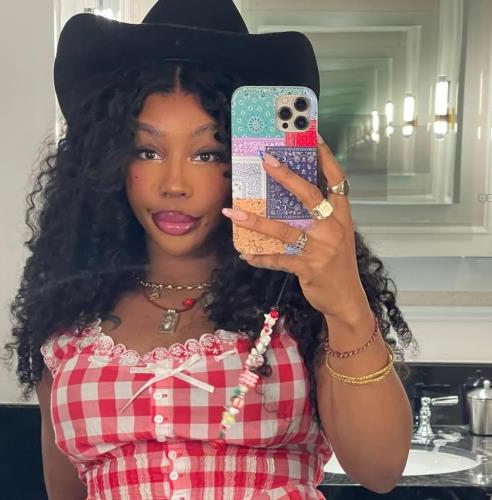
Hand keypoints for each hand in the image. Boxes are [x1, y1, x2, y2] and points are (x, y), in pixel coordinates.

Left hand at [222, 133, 369, 319]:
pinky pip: (278, 259)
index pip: (337, 180)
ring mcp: (321, 248)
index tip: (312, 136)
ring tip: (232, 213)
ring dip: (255, 221)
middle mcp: (334, 227)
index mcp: (342, 215)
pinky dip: (260, 257)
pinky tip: (245, 254)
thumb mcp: (335, 235)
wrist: (346, 299)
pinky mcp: (309, 267)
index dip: (326, 157)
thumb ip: (318, 217)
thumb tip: (289, 197)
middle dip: (286, 176)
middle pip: (309, 195)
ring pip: (284, 229)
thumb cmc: (337, 264)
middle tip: (266, 159)